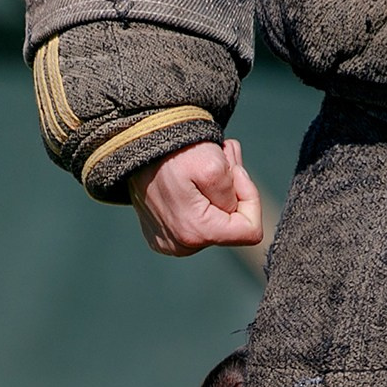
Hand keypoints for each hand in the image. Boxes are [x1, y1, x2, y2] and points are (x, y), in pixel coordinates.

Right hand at [131, 138, 263, 256]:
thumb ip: (236, 195)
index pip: (250, 232)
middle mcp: (181, 246)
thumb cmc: (176, 150)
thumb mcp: (216, 165)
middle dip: (232, 192)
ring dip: (217, 193)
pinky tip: (188, 178)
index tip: (235, 171)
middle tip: (221, 159)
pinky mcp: (161, 235)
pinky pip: (196, 223)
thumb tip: (234, 209)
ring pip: (215, 224)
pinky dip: (200, 199)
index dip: (250, 198)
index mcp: (196, 232)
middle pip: (231, 227)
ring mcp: (169, 243)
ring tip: (202, 166)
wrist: (136, 140)